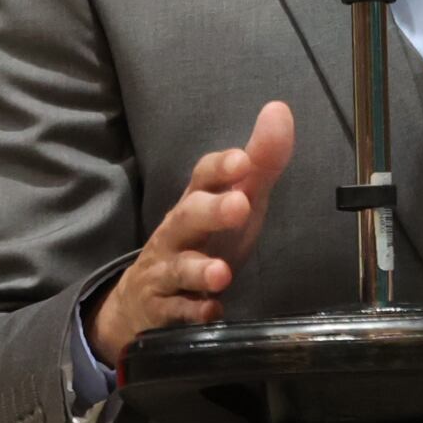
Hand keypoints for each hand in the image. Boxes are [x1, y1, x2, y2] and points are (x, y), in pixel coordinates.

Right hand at [89, 101, 295, 357]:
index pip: (203, 177)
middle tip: (240, 207)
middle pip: (187, 216)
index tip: (244, 160)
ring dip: (199, 269)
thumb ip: (261, 163)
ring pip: (178, 267)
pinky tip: (211, 311)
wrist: (142, 302)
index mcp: (196, 202)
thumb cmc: (202, 242)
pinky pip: (175, 312)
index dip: (221, 168)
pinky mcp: (162, 308)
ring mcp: (166, 271)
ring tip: (221, 273)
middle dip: (211, 210)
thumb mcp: (236, 202)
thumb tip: (280, 110)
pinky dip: (191, 312)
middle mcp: (177, 232)